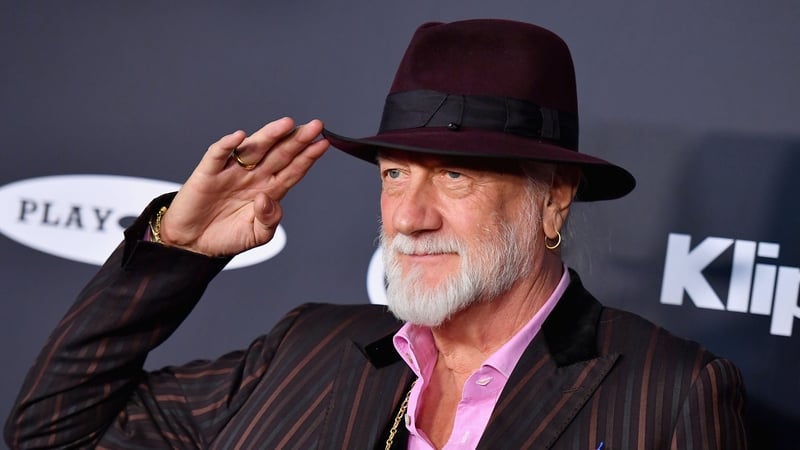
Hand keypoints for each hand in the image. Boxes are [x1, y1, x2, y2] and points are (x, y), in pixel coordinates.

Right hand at [158, 117, 328, 255]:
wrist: (193, 243)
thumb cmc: (227, 236)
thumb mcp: (257, 235)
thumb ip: (269, 220)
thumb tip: (266, 199)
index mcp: (269, 189)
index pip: (293, 169)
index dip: (308, 156)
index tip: (323, 143)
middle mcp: (253, 175)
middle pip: (279, 153)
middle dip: (297, 140)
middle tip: (315, 126)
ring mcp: (232, 171)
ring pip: (254, 148)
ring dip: (270, 135)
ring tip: (287, 124)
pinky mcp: (209, 173)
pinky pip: (218, 154)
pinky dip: (228, 145)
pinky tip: (240, 136)